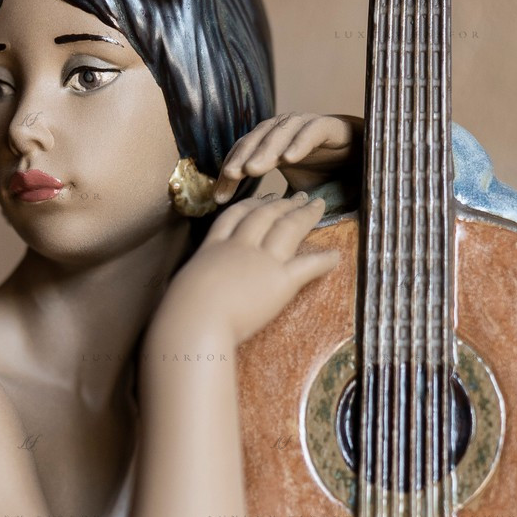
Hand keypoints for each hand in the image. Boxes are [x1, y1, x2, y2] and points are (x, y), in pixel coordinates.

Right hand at [159, 191, 340, 348]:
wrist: (195, 321)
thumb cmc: (180, 312)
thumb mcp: (182, 288)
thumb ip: (193, 284)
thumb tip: (189, 293)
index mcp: (213, 248)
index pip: (234, 217)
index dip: (252, 205)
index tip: (263, 198)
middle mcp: (239, 248)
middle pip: (265, 216)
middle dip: (283, 203)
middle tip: (298, 196)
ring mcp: (261, 262)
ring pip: (288, 229)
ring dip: (305, 215)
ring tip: (319, 206)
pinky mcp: (280, 282)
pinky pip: (308, 266)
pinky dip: (324, 260)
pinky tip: (336, 255)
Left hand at [211, 112, 362, 203]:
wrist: (365, 159)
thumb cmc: (327, 174)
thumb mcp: (295, 192)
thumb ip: (274, 202)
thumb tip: (249, 225)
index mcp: (272, 144)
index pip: (244, 154)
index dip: (230, 172)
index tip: (219, 196)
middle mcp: (285, 130)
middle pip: (257, 139)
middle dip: (242, 157)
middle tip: (231, 175)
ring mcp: (306, 125)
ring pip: (280, 132)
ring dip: (265, 149)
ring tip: (253, 168)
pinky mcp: (330, 126)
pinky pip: (311, 131)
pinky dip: (300, 142)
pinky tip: (289, 158)